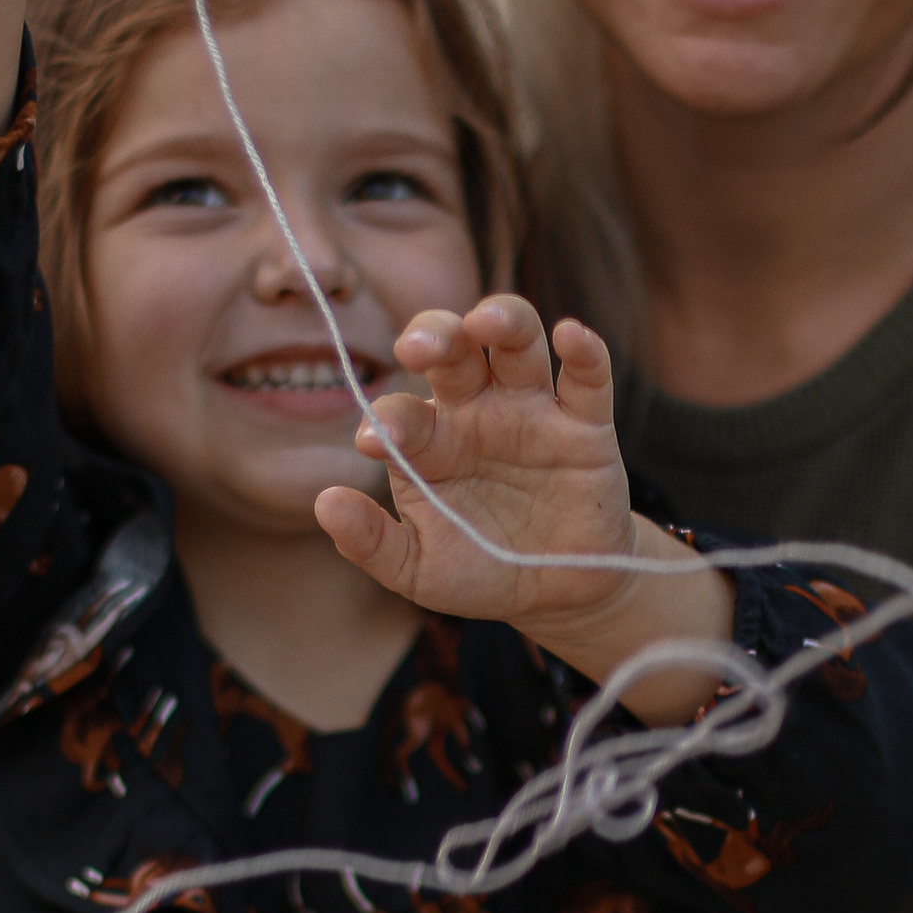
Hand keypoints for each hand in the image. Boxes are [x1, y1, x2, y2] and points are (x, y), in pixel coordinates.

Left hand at [312, 297, 732, 716]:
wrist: (558, 592)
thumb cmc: (480, 568)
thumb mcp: (419, 569)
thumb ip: (371, 542)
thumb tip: (324, 503)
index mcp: (430, 440)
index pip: (401, 412)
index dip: (385, 420)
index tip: (373, 442)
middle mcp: (477, 411)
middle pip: (454, 348)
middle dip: (434, 335)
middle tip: (414, 348)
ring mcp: (532, 411)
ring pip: (517, 343)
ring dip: (503, 320)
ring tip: (485, 321)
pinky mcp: (586, 426)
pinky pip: (588, 378)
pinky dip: (585, 351)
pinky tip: (572, 335)